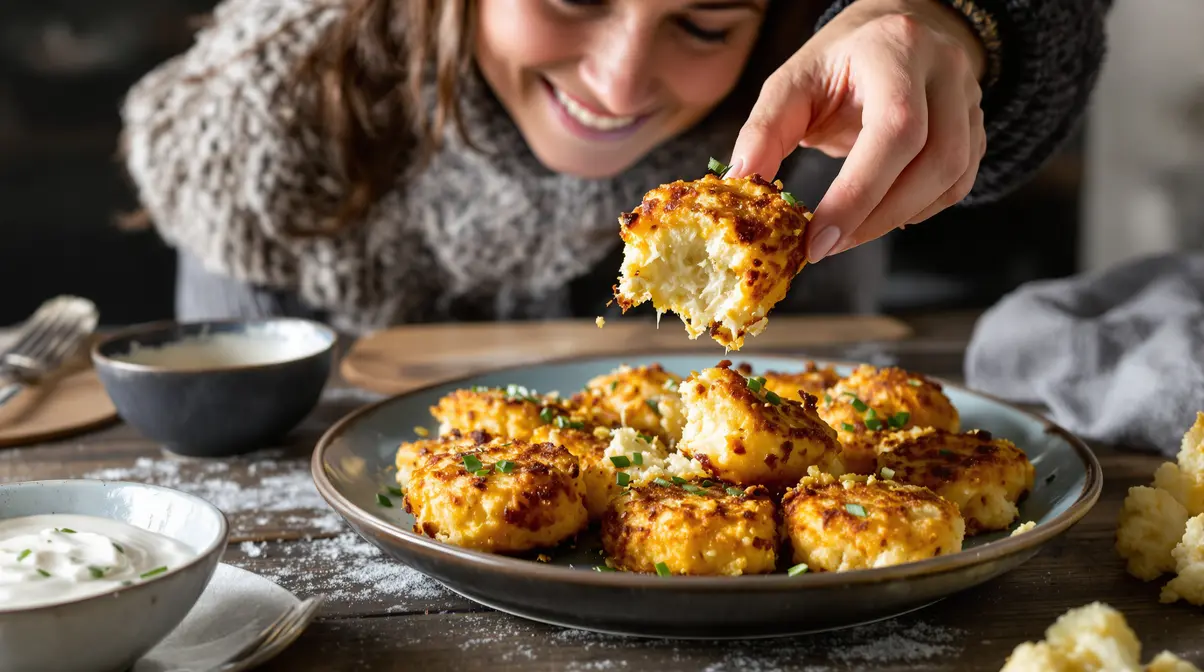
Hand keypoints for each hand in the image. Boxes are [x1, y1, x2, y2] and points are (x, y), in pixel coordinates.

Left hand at [726, 0, 987, 261]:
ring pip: (952, 177)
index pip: (895, 129)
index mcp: (896, 49)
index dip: (859, 193)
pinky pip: (958, 184)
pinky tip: (883, 213)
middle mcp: (945, 70)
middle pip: (934, 159)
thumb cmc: (839, 62)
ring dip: (897, 217)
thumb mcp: (792, 81)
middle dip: (877, 216)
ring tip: (850, 231)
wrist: (894, 32)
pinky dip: (919, 209)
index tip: (819, 239)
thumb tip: (741, 181)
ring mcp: (969, 99)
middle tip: (829, 245)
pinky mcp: (977, 128)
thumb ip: (764, 129)